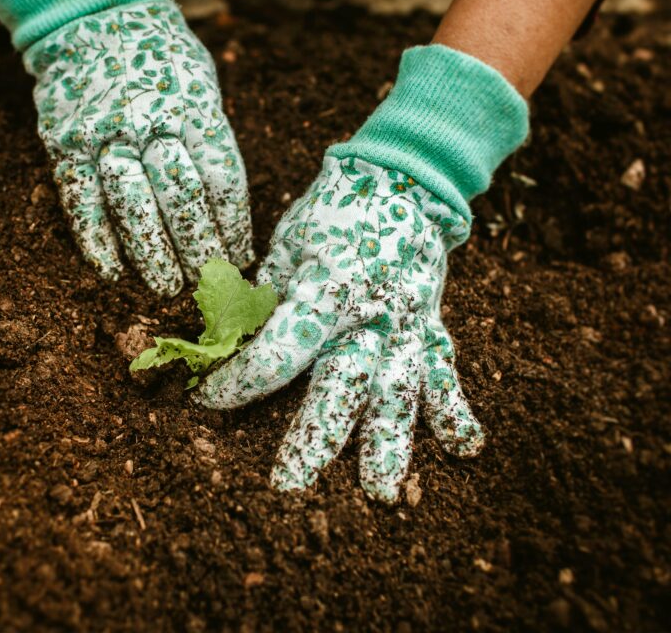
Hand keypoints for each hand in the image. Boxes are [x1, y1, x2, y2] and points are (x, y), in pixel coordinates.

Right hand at [25, 0, 253, 295]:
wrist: (91, 16)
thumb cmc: (160, 57)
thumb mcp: (201, 84)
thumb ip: (210, 138)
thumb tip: (225, 209)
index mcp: (194, 108)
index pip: (222, 178)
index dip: (233, 224)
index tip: (241, 255)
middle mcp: (150, 122)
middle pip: (180, 198)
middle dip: (198, 247)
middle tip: (208, 280)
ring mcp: (105, 135)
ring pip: (132, 206)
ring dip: (151, 254)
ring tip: (167, 286)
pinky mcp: (66, 145)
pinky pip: (81, 201)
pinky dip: (96, 241)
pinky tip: (112, 271)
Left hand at [196, 156, 482, 502]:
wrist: (400, 179)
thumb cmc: (332, 211)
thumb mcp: (287, 245)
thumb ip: (267, 298)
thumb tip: (232, 343)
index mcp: (326, 288)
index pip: (278, 350)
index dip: (239, 381)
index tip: (206, 399)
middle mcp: (370, 313)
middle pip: (341, 383)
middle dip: (314, 437)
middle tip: (289, 485)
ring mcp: (407, 324)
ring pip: (398, 391)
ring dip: (388, 443)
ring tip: (379, 491)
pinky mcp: (431, 326)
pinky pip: (444, 372)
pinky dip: (456, 410)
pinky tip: (465, 450)